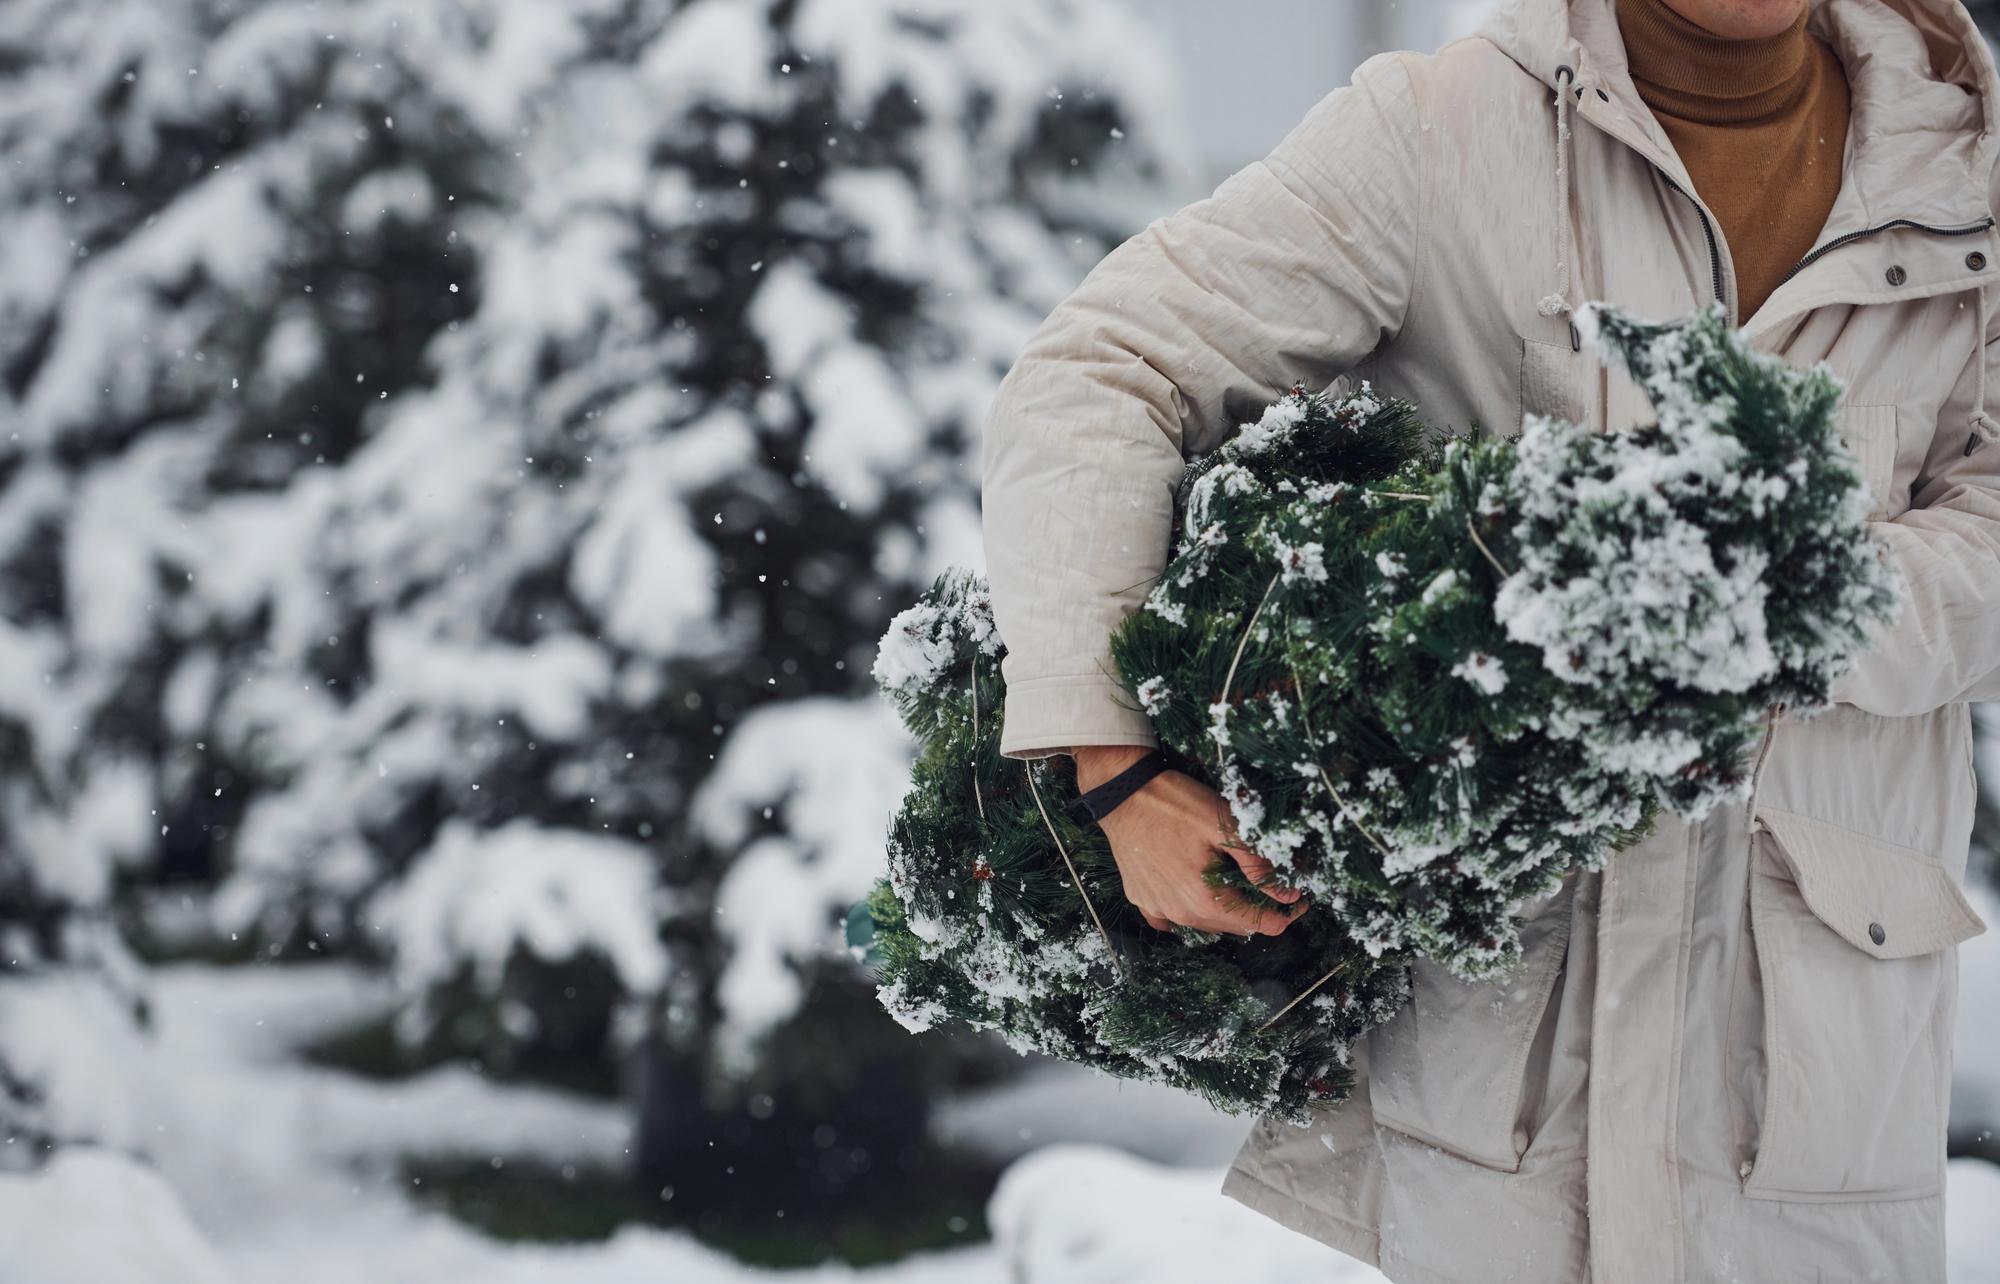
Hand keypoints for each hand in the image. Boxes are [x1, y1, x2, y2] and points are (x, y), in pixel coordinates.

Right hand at [1072, 745, 1305, 936]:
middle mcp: (1182, 914)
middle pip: (1235, 927)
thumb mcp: (1225, 825)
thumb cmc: (1174, 804)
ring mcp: (1158, 909)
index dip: (1287, 914)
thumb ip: (1258, 864)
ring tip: (1233, 881)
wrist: (1121, 792)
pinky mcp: (1142, 899)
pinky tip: (1193, 892)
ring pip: (1206, 924)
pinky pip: (1172, 919)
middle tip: (1272, 885)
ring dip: (1226, 910)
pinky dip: (1189, 910)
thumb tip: (1288, 893)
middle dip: (1259, 910)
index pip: (1262, 924)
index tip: (1299, 898)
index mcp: (1206, 899)